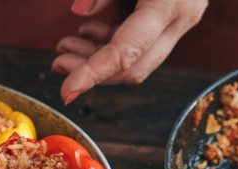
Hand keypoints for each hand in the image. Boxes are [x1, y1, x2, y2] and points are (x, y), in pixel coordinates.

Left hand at [52, 0, 207, 103]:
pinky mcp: (172, 19)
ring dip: (97, 59)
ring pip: (137, 60)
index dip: (93, 74)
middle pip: (134, 67)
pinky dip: (111, 45)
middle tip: (57, 63)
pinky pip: (141, 45)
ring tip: (64, 46)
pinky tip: (87, 33)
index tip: (66, 91)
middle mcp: (181, 19)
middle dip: (92, 72)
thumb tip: (79, 11)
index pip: (127, 53)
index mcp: (170, 3)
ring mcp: (180, 21)